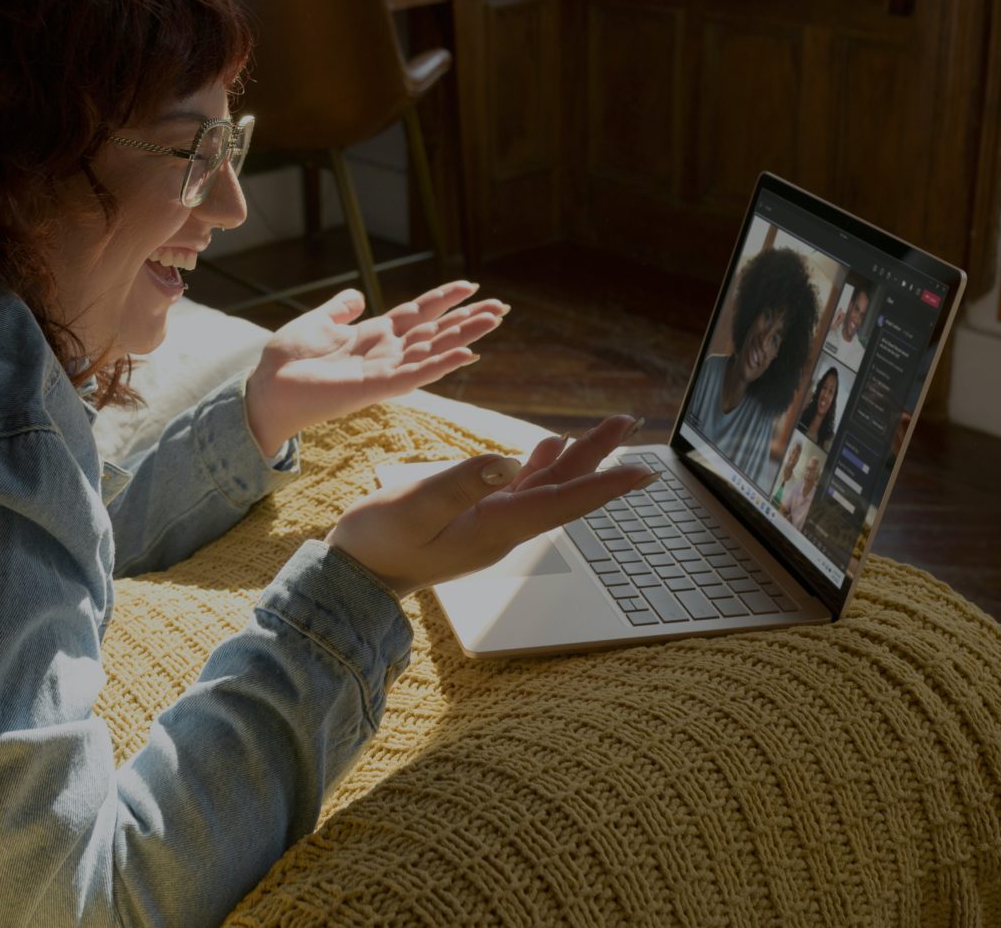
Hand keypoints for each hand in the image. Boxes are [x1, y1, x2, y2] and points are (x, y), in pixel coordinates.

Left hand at [244, 282, 506, 456]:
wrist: (267, 389)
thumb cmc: (287, 361)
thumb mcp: (316, 323)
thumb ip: (339, 310)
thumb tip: (356, 295)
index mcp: (373, 336)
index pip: (417, 314)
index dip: (443, 299)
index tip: (471, 285)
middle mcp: (385, 353)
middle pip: (435, 332)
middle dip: (468, 319)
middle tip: (502, 306)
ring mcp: (384, 371)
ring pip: (434, 350)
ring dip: (464, 336)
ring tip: (494, 320)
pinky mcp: (376, 387)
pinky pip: (416, 375)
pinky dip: (441, 364)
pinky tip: (467, 354)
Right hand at [327, 414, 657, 597]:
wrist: (356, 578)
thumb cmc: (378, 544)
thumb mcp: (414, 508)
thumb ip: (460, 484)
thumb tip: (510, 462)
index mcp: (494, 528)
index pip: (560, 503)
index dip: (604, 486)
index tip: (643, 472)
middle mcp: (503, 528)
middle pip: (563, 491)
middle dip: (599, 457)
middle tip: (626, 422)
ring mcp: (491, 524)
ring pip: (547, 487)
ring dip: (577, 457)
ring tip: (606, 429)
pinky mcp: (475, 518)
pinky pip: (521, 489)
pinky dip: (542, 465)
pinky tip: (548, 447)